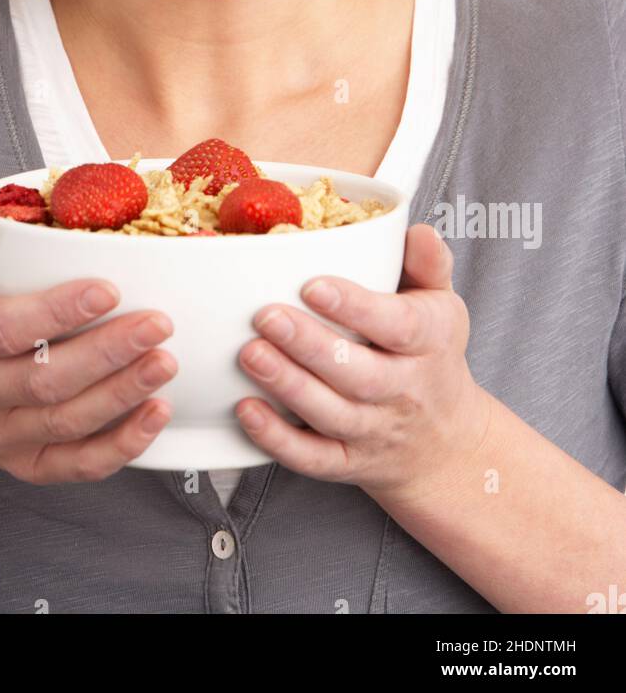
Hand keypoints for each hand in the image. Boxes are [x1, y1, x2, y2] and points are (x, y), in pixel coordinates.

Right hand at [0, 209, 176, 484]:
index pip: (3, 330)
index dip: (56, 312)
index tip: (108, 289)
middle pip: (44, 381)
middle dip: (107, 353)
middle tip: (160, 322)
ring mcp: (0, 436)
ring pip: (66, 423)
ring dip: (122, 395)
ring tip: (167, 361)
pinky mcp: (27, 464)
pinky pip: (75, 466)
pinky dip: (121, 448)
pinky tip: (158, 414)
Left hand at [234, 224, 490, 499]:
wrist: (446, 443)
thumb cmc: (432, 355)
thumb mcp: (442, 304)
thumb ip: (428, 264)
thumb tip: (417, 230)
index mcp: (428, 343)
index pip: (397, 326)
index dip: (355, 307)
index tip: (313, 285)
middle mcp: (403, 390)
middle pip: (358, 374)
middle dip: (309, 346)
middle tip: (265, 315)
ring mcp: (374, 430)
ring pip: (331, 414)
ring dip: (287, 385)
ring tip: (250, 353)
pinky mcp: (348, 462)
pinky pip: (313, 459)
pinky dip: (277, 440)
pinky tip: (245, 410)